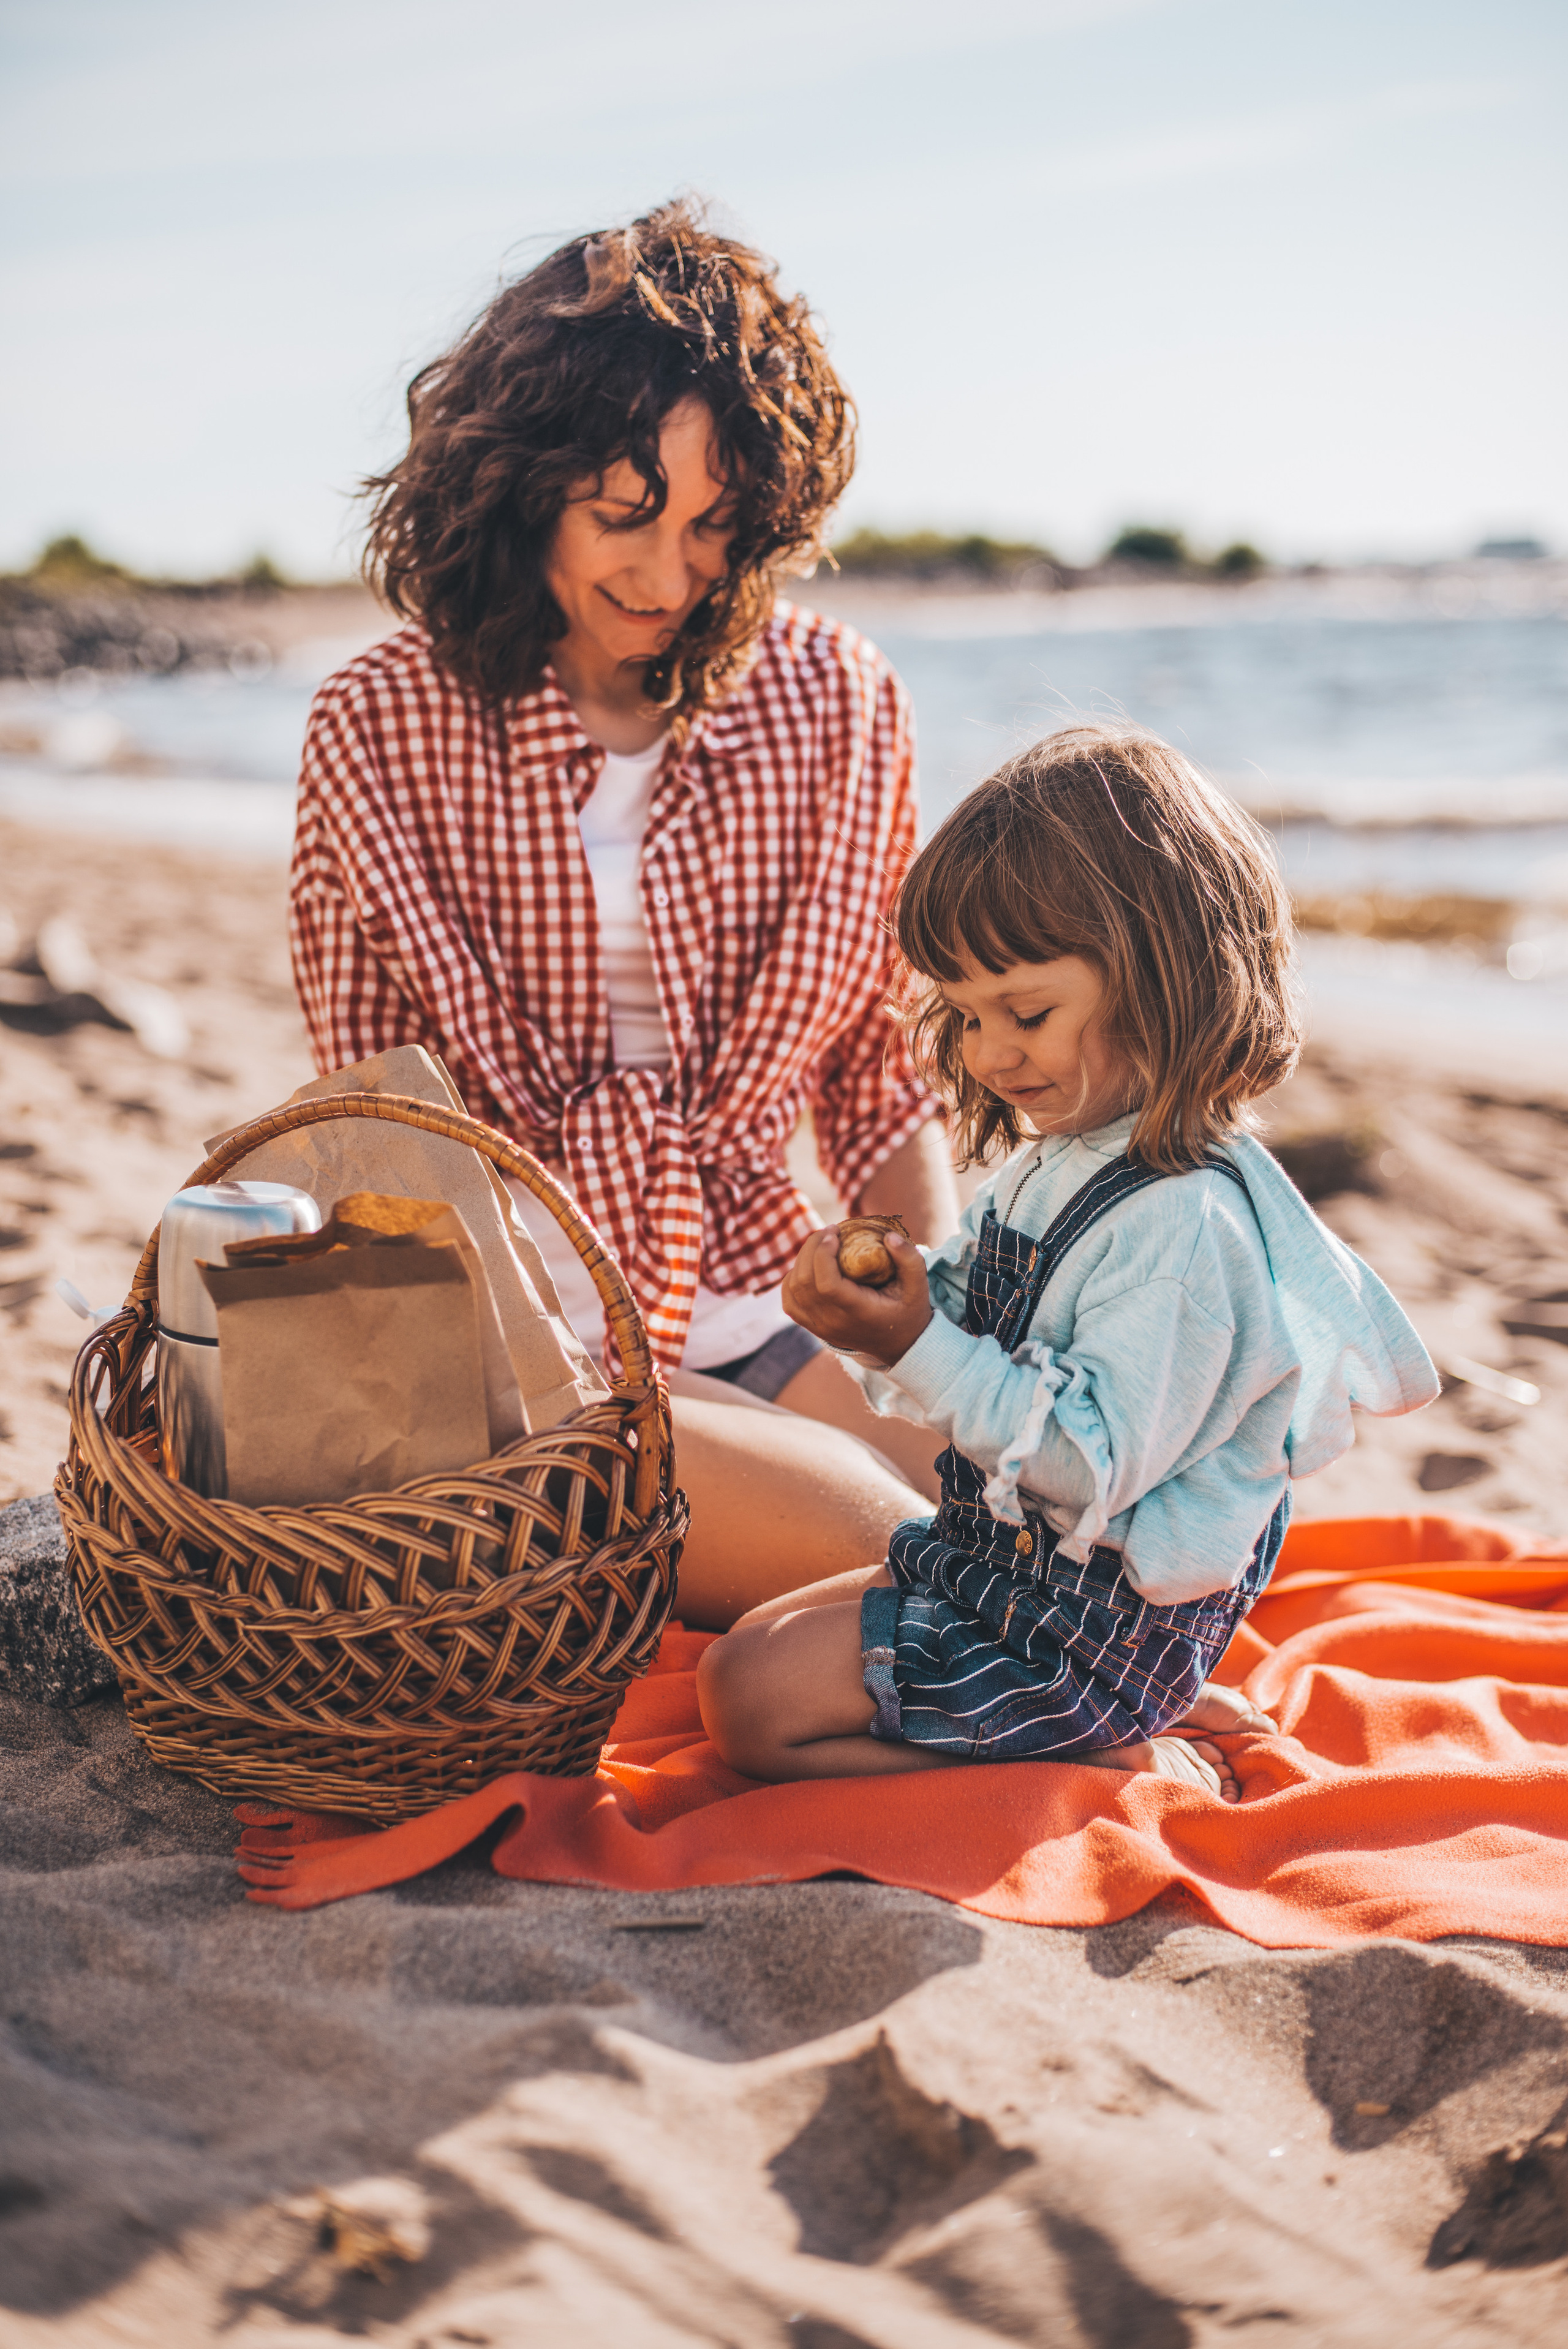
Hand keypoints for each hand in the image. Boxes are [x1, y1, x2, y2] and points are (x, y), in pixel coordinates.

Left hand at [782, 1226, 932, 1368]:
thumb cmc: (909, 1312)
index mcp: (857, 1313)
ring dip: (801, 1260)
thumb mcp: (919, 1287)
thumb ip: (910, 1259)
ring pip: (792, 1290)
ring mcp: (821, 1328)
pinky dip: (792, 1280)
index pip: (826, 1284)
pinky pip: (789, 1302)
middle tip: (829, 1231)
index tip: (836, 1233)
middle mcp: (833, 1323)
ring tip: (821, 1245)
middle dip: (811, 1248)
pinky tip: (809, 1266)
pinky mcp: (814, 1328)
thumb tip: (888, 1236)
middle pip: (804, 1282)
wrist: (900, 1346)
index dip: (823, 1253)